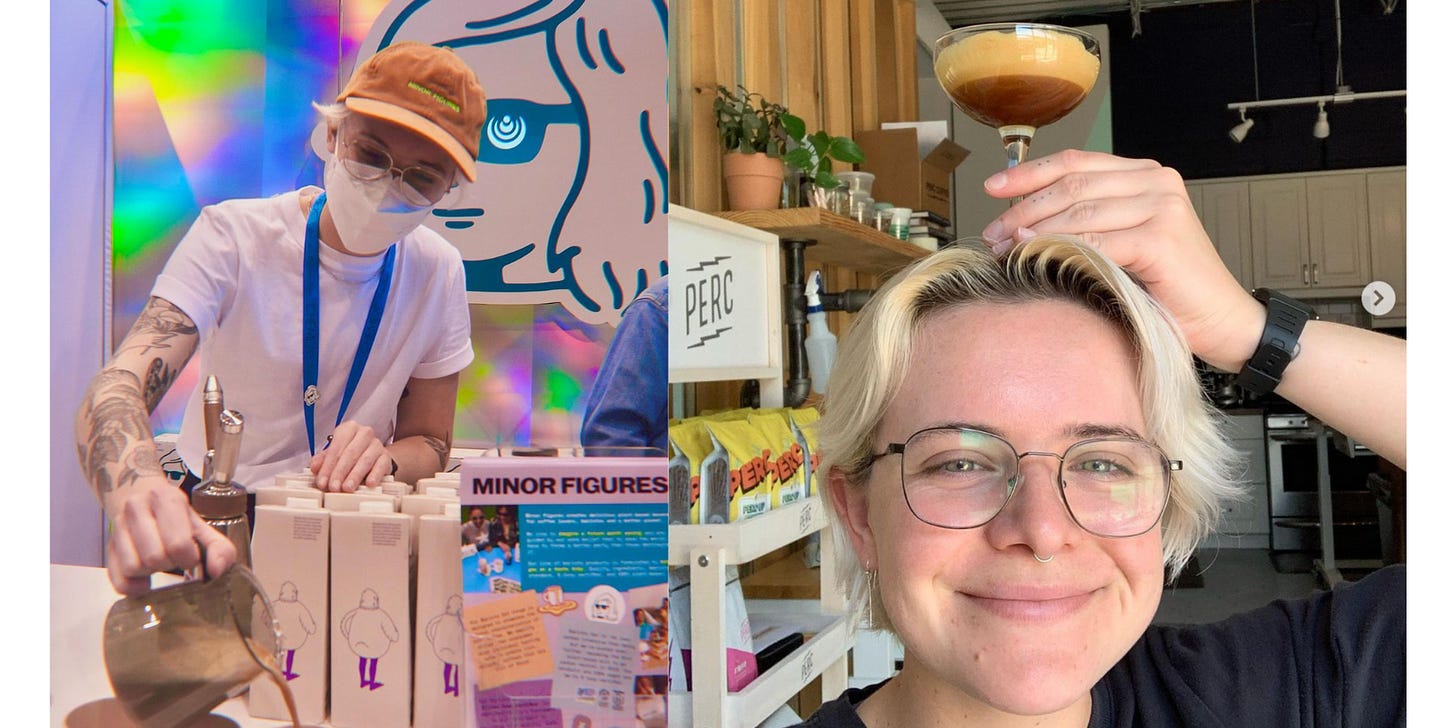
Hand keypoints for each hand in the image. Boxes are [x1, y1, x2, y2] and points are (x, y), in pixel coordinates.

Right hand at [104, 475, 236, 595]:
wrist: (141, 497)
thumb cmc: (176, 518)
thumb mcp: (203, 527)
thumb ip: (220, 548)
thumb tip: (217, 571)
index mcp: (165, 498)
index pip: (177, 543)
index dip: (188, 558)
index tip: (191, 557)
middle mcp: (137, 507)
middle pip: (154, 557)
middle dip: (169, 565)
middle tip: (174, 559)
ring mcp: (118, 526)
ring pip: (133, 567)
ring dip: (150, 573)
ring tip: (159, 563)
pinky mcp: (108, 545)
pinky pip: (117, 579)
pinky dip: (133, 587)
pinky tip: (145, 580)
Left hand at [309, 420, 390, 491]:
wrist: (374, 457)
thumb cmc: (351, 455)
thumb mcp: (334, 455)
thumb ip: (322, 460)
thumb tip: (314, 468)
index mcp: (348, 429)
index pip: (336, 447)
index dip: (327, 466)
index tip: (322, 482)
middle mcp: (364, 433)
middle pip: (350, 453)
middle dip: (340, 472)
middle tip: (333, 487)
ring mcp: (377, 444)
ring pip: (365, 460)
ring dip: (355, 475)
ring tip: (347, 488)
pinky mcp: (387, 456)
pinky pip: (381, 465)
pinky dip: (375, 475)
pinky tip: (369, 484)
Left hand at [979, 149, 1265, 372]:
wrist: (1221, 322)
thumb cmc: (1167, 289)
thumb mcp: (1120, 244)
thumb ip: (1085, 224)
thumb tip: (1019, 224)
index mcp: (1145, 175)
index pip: (1076, 163)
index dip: (1030, 174)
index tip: (992, 188)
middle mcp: (1156, 181)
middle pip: (1072, 185)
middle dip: (1024, 208)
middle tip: (992, 233)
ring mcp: (1162, 206)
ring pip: (1079, 211)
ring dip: (1035, 230)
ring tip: (1006, 249)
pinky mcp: (1161, 237)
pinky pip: (1096, 241)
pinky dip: (1060, 248)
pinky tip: (1035, 256)